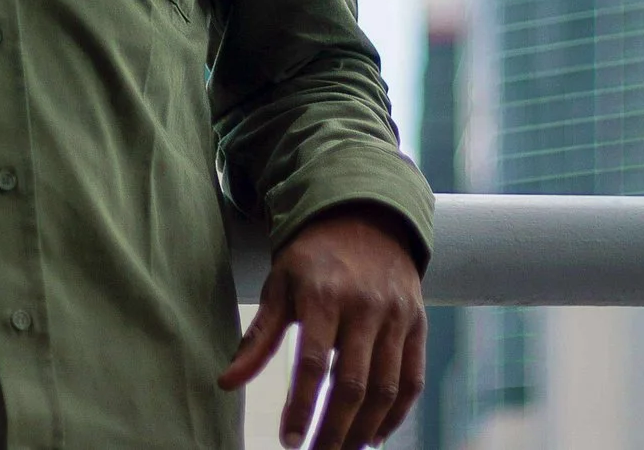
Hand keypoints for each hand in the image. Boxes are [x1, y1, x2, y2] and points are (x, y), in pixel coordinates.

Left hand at [218, 205, 425, 449]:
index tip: (289, 440)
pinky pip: (412, 379)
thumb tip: (226, 382)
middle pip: (353, 385)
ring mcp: (396, 316)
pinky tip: (375, 434)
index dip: (302, 408)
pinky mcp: (417, 323)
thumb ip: (258, 338)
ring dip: (364, 430)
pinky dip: (396, 414)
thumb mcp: (280, 286)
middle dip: (333, 430)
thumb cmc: (312, 257)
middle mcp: (365, 307)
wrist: (363, 217)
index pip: (313, 365)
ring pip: (386, 388)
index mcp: (324, 296)